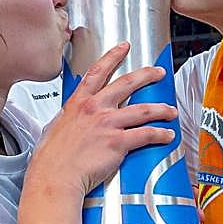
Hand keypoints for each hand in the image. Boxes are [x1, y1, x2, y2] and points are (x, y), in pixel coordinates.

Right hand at [32, 42, 175, 195]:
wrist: (55, 176)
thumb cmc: (52, 159)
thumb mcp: (55, 127)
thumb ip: (68, 119)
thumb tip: (71, 119)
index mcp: (79, 103)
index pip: (98, 72)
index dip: (113, 57)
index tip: (124, 47)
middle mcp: (94, 109)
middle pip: (127, 84)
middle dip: (147, 75)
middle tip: (159, 73)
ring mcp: (107, 124)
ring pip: (142, 110)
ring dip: (160, 109)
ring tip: (170, 110)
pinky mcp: (117, 142)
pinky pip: (146, 134)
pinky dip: (160, 134)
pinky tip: (167, 135)